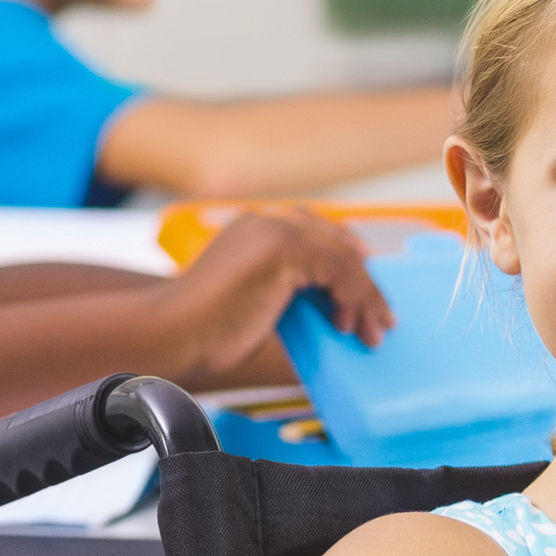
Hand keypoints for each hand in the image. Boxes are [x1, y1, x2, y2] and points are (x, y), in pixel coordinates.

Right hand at [161, 210, 396, 372]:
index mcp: (255, 230)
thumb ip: (294, 295)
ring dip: (366, 298)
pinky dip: (351, 298)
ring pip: (344, 257)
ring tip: (372, 333)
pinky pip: (338, 268)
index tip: (370, 299)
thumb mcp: (260, 305)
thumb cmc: (207, 332)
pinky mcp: (281, 247)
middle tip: (383, 321)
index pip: (320, 235)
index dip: (352, 264)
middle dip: (367, 284)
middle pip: (338, 243)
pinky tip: (344, 325)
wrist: (173, 334)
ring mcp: (274, 230)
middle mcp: (266, 222)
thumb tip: (337, 311)